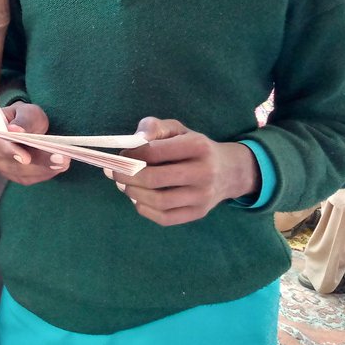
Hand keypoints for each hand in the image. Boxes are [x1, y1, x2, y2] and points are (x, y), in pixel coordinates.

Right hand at [0, 102, 69, 184]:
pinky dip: (43, 174)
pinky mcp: (9, 173)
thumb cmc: (26, 117)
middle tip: (60, 160)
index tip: (26, 159)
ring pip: (19, 173)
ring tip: (63, 163)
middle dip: (36, 164)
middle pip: (9, 163)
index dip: (10, 151)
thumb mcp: (28, 112)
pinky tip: (56, 167)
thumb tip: (14, 130)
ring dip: (43, 170)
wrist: (29, 127)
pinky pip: (26, 179)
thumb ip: (22, 121)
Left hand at [111, 117, 260, 226]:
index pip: (153, 152)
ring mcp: (203, 196)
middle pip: (154, 179)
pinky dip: (144, 209)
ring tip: (125, 185)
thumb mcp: (177, 129)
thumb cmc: (193, 147)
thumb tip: (134, 140)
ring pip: (158, 201)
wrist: (229, 171)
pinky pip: (165, 218)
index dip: (130, 155)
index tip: (122, 155)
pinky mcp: (198, 213)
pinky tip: (138, 198)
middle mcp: (204, 172)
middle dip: (126, 176)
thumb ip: (153, 127)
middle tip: (115, 172)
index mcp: (198, 146)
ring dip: (133, 193)